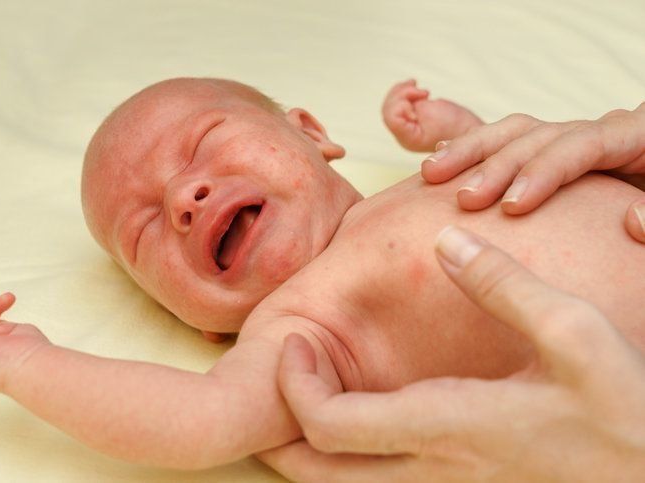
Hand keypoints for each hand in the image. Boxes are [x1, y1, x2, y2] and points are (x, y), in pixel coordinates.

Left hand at [259, 226, 644, 481]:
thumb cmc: (621, 413)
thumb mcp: (573, 333)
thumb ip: (503, 285)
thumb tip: (447, 242)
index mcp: (446, 424)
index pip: (330, 425)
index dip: (293, 388)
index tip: (293, 346)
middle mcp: (434, 469)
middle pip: (321, 477)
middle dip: (281, 438)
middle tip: (276, 386)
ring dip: (312, 454)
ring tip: (304, 403)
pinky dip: (352, 462)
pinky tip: (364, 424)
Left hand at [382, 79, 482, 151]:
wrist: (470, 132)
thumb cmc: (456, 125)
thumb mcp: (434, 113)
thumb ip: (413, 108)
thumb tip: (397, 105)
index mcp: (408, 137)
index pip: (391, 116)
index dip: (402, 101)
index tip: (422, 96)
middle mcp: (403, 135)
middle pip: (388, 109)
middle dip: (401, 94)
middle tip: (423, 91)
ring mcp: (406, 128)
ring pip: (391, 105)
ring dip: (402, 90)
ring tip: (416, 85)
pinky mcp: (411, 119)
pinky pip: (399, 104)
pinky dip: (404, 92)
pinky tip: (415, 87)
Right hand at [421, 104, 644, 241]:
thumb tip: (633, 220)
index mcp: (636, 135)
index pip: (582, 144)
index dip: (544, 172)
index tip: (513, 207)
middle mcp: (596, 131)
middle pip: (537, 135)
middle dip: (495, 165)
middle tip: (465, 201)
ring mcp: (569, 141)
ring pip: (512, 132)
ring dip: (469, 152)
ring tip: (432, 175)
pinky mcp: (550, 155)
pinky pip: (505, 143)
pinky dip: (471, 150)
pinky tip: (440, 161)